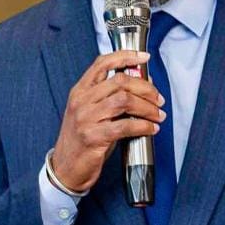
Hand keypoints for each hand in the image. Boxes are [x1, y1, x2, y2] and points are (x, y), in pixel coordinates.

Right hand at [51, 50, 165, 192]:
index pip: (102, 63)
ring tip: (158, 115)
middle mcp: (81, 101)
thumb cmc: (83, 140)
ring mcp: (86, 118)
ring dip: (147, 107)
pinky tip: (151, 129)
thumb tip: (143, 84)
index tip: (144, 57)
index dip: (125, 56)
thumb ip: (111, 97)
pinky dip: (143, 126)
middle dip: (146, 88)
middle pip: (120, 81)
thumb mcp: (92, 113)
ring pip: (124, 101)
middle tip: (158, 99)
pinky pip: (125, 125)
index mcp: (80, 91)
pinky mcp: (93, 137)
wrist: (65, 168)